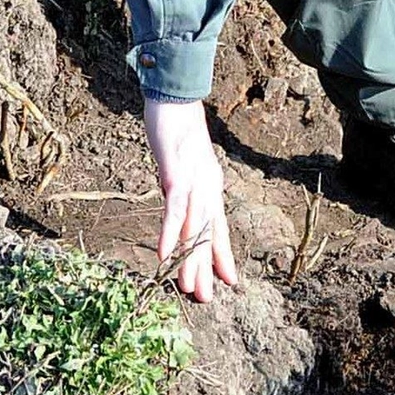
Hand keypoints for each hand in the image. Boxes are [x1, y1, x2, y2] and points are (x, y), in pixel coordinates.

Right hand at [143, 99, 237, 301]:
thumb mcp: (187, 162)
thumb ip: (187, 185)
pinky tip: (165, 254)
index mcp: (210, 186)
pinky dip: (171, 233)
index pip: (218, 226)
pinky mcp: (176, 173)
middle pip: (207, 232)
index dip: (223, 255)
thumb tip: (186, 207)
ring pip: (194, 227)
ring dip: (190, 259)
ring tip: (188, 287)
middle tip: (204, 299)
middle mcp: (207, 186)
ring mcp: (193, 180)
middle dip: (205, 268)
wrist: (175, 96)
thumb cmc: (178, 128)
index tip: (229, 282)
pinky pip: (174, 209)